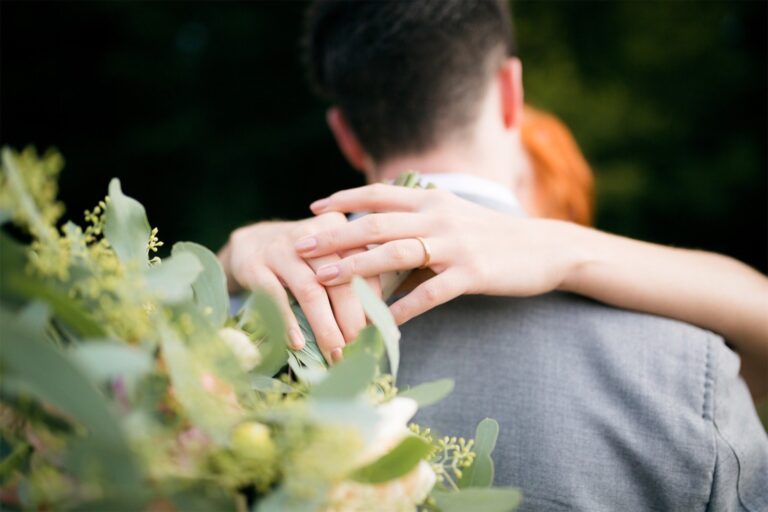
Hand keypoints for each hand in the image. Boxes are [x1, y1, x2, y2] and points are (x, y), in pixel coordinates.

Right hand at [218, 214, 378, 362]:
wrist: (249, 243)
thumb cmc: (301, 258)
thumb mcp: (328, 256)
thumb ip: (353, 279)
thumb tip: (380, 324)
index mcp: (338, 229)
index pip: (363, 266)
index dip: (372, 302)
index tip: (377, 332)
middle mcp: (312, 236)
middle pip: (339, 280)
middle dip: (352, 319)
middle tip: (358, 348)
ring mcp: (281, 250)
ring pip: (310, 289)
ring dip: (325, 325)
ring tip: (334, 352)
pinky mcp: (255, 266)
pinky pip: (275, 296)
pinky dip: (288, 321)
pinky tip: (298, 343)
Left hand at [295, 184, 581, 323]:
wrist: (546, 248)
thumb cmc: (495, 235)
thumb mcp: (456, 215)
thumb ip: (420, 218)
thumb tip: (380, 230)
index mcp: (433, 199)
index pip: (379, 194)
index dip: (343, 199)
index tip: (312, 209)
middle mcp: (439, 216)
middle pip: (376, 223)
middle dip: (335, 234)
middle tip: (302, 245)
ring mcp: (455, 245)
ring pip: (396, 253)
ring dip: (356, 267)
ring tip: (325, 279)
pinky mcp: (471, 274)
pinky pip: (429, 293)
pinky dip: (402, 309)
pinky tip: (381, 323)